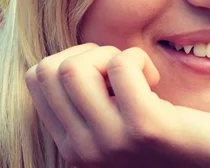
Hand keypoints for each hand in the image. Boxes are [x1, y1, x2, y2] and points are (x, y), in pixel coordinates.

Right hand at [25, 44, 209, 167]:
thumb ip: (90, 105)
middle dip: (87, 56)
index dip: (72, 61)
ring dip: (110, 56)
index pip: (37, 80)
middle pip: (49, 70)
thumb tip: (72, 60)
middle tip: (122, 73)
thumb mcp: (116, 125)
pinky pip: (122, 65)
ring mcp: (111, 142)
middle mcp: (82, 151)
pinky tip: (156, 81)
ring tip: (138, 77)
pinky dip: (139, 59)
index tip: (105, 76)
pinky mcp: (145, 127)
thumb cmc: (171, 142)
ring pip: (74, 67)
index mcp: (71, 147)